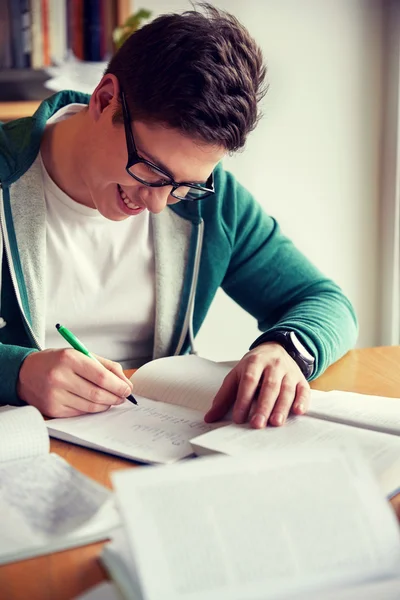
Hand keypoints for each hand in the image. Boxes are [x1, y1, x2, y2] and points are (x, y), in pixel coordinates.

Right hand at [17, 349, 133, 417]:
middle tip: (122, 396)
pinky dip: (92, 409)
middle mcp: (60, 377)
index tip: (127, 389)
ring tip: (111, 399)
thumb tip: (126, 384)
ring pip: (91, 406)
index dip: (119, 386)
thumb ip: (106, 366)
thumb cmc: (57, 362)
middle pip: (98, 394)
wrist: (25, 373)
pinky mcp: (52, 409)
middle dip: (116, 397)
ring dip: (106, 404)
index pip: (102, 377)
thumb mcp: (81, 355)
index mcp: (69, 359)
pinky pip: (80, 412)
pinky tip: (95, 403)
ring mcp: (54, 395)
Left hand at [204, 343, 310, 427]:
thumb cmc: (253, 367)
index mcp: (254, 362)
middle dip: (263, 406)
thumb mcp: (236, 376)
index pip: (249, 381)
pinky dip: (302, 401)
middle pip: (269, 386)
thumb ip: (224, 397)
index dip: (244, 400)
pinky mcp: (301, 379)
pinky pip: (303, 390)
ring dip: (281, 407)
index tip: (239, 418)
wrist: (276, 348)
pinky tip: (298, 412)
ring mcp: (289, 371)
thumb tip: (209, 418)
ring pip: (286, 389)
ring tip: (275, 423)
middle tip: (257, 424)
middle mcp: (273, 365)